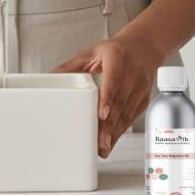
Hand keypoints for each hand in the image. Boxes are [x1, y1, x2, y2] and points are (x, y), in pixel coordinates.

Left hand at [52, 30, 163, 157]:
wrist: (143, 47)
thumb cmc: (115, 51)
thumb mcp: (91, 53)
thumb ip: (70, 66)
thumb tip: (50, 78)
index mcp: (117, 56)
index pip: (114, 79)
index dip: (108, 97)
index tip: (101, 114)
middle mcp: (132, 71)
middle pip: (120, 101)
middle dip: (109, 124)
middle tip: (99, 142)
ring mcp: (140, 86)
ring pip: (127, 112)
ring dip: (115, 132)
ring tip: (103, 147)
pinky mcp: (144, 98)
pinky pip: (132, 117)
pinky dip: (121, 130)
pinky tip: (111, 141)